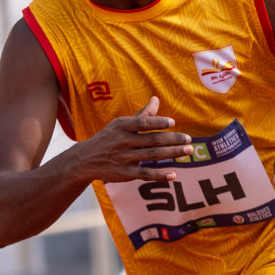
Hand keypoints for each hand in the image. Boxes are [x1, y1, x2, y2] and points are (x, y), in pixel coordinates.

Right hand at [72, 97, 194, 182]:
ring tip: (188, 151)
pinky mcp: (125, 174)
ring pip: (151, 156)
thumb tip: (156, 98)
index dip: (157, 122)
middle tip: (189, 140)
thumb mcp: (121, 124)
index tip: (173, 123)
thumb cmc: (109, 138)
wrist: (85, 160)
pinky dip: (159, 175)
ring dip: (171, 154)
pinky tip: (173, 175)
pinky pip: (144, 174)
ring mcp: (124, 158)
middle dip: (172, 140)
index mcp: (123, 126)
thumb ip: (142, 115)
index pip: (142, 123)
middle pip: (152, 140)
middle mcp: (123, 142)